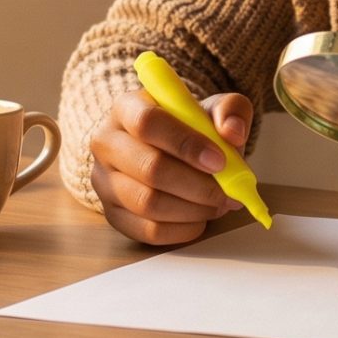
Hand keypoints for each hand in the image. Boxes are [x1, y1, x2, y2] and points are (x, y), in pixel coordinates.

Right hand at [88, 87, 254, 246]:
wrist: (170, 151)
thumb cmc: (191, 128)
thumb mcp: (214, 108)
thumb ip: (230, 110)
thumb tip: (233, 132)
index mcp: (126, 107)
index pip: (147, 122)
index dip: (186, 144)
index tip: (220, 161)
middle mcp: (107, 144)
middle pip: (149, 168)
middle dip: (197, 185)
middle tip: (228, 192)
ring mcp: (105, 182)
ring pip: (148, 203)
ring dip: (193, 209)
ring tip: (219, 204)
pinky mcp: (114, 215)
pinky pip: (148, 230)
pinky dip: (183, 229)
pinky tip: (202, 218)